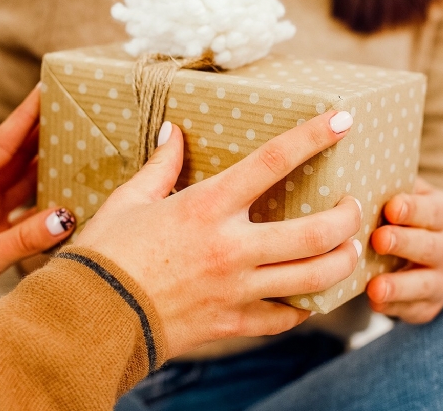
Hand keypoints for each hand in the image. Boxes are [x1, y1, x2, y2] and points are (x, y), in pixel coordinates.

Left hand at [0, 85, 74, 331]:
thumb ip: (23, 239)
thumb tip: (65, 217)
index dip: (24, 118)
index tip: (46, 91)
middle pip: (14, 155)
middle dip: (42, 131)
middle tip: (74, 108)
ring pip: (23, 178)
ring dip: (49, 161)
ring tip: (80, 140)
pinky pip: (28, 205)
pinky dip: (49, 197)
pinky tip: (71, 188)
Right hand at [75, 111, 362, 357]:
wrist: (90, 321)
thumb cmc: (104, 255)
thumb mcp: (129, 200)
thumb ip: (161, 166)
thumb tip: (173, 131)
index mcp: (205, 207)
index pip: (272, 161)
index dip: (313, 136)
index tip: (343, 119)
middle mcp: (230, 248)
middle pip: (316, 232)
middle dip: (348, 217)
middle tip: (353, 206)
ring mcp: (236, 290)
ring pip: (315, 279)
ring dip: (343, 261)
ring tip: (348, 248)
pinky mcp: (233, 323)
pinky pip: (286, 317)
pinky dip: (305, 306)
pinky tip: (308, 294)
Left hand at [366, 177, 442, 323]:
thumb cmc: (415, 220)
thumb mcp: (414, 197)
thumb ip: (393, 186)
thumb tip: (357, 168)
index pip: (433, 211)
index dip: (413, 209)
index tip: (392, 207)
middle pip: (430, 247)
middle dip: (404, 243)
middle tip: (379, 239)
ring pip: (423, 284)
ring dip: (399, 286)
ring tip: (374, 288)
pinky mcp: (430, 307)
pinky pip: (414, 309)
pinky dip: (395, 308)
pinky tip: (375, 303)